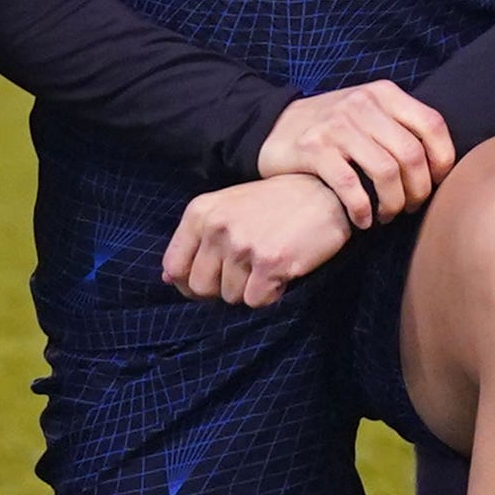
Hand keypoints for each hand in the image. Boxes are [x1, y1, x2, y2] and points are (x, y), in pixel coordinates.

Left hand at [160, 172, 352, 308]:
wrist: (325, 192)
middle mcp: (216, 227)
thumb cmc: (275, 203)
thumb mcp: (228, 208)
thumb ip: (198, 240)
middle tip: (246, 272)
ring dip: (249, 289)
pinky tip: (282, 271)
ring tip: (268, 264)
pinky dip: (270, 294)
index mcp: (200, 212)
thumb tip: (168, 279)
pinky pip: (256, 301)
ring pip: (230, 296)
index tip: (211, 278)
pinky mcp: (269, 263)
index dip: (189, 282)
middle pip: (200, 287)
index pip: (173, 266)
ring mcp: (242, 245)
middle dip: (222, 288)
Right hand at [258, 80, 456, 226]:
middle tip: (410, 207)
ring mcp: (337, 125)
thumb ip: (401, 126)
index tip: (437, 183)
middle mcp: (362, 104)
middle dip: (418, 190)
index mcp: (383, 94)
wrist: (273, 127)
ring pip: (385, 172)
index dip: (443, 160)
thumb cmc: (334, 128)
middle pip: (411, 154)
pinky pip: (350, 185)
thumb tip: (443, 164)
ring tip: (387, 215)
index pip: (432, 124)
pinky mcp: (314, 148)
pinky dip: (362, 209)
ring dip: (392, 203)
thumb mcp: (369, 111)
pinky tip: (362, 220)